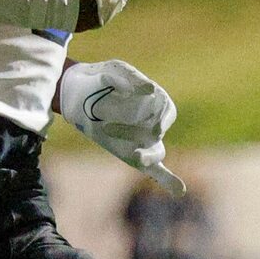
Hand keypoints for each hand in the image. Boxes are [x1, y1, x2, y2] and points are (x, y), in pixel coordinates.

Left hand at [59, 58, 184, 192]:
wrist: (79, 92)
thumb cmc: (102, 78)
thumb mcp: (116, 69)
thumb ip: (131, 78)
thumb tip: (148, 90)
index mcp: (156, 101)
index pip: (167, 111)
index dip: (159, 114)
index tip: (140, 113)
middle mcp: (153, 122)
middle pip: (155, 133)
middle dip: (135, 132)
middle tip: (105, 127)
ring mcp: (143, 140)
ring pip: (156, 153)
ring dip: (147, 156)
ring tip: (137, 157)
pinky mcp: (132, 153)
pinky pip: (156, 169)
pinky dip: (168, 180)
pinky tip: (179, 189)